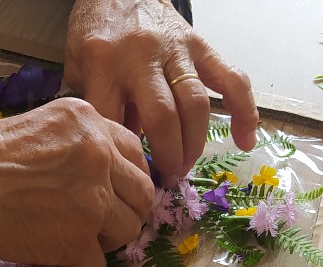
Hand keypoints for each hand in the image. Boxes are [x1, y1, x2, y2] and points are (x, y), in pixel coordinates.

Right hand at [0, 97, 154, 266]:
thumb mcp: (40, 127)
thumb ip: (78, 146)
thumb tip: (103, 177)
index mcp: (89, 123)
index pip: (137, 155)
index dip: (129, 181)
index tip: (118, 196)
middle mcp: (99, 156)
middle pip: (141, 196)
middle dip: (124, 214)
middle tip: (98, 225)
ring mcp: (93, 199)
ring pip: (127, 231)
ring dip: (103, 242)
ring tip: (70, 241)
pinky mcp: (77, 238)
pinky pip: (97, 266)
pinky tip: (55, 261)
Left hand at [64, 0, 258, 187]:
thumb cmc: (96, 31)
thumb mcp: (77, 64)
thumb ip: (92, 102)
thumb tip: (113, 146)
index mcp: (104, 63)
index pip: (114, 119)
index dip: (123, 154)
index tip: (128, 175)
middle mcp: (142, 57)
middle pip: (163, 117)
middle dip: (167, 157)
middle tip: (165, 179)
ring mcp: (176, 50)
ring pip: (195, 105)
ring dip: (194, 145)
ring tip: (185, 168)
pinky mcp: (201, 46)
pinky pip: (231, 79)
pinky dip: (244, 110)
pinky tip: (245, 139)